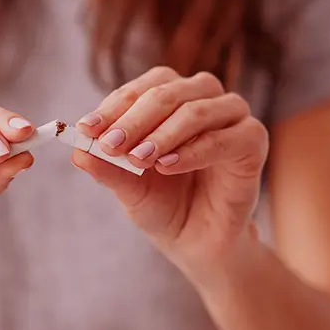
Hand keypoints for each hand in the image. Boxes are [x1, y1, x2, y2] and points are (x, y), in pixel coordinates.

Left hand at [73, 67, 268, 269]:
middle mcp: (201, 99)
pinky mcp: (252, 142)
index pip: (141, 89)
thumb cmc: (162, 205)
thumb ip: (107, 167)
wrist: (196, 240)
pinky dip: (193, 151)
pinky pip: (226, 138)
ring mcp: (231, 118)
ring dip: (162, 134)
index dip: (112, 107)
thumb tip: (76, 151)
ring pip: (196, 110)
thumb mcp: (128, 186)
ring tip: (138, 159)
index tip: (86, 130)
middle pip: (167, 92)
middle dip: (133, 119)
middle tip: (110, 144)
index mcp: (170, 100)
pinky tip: (167, 166)